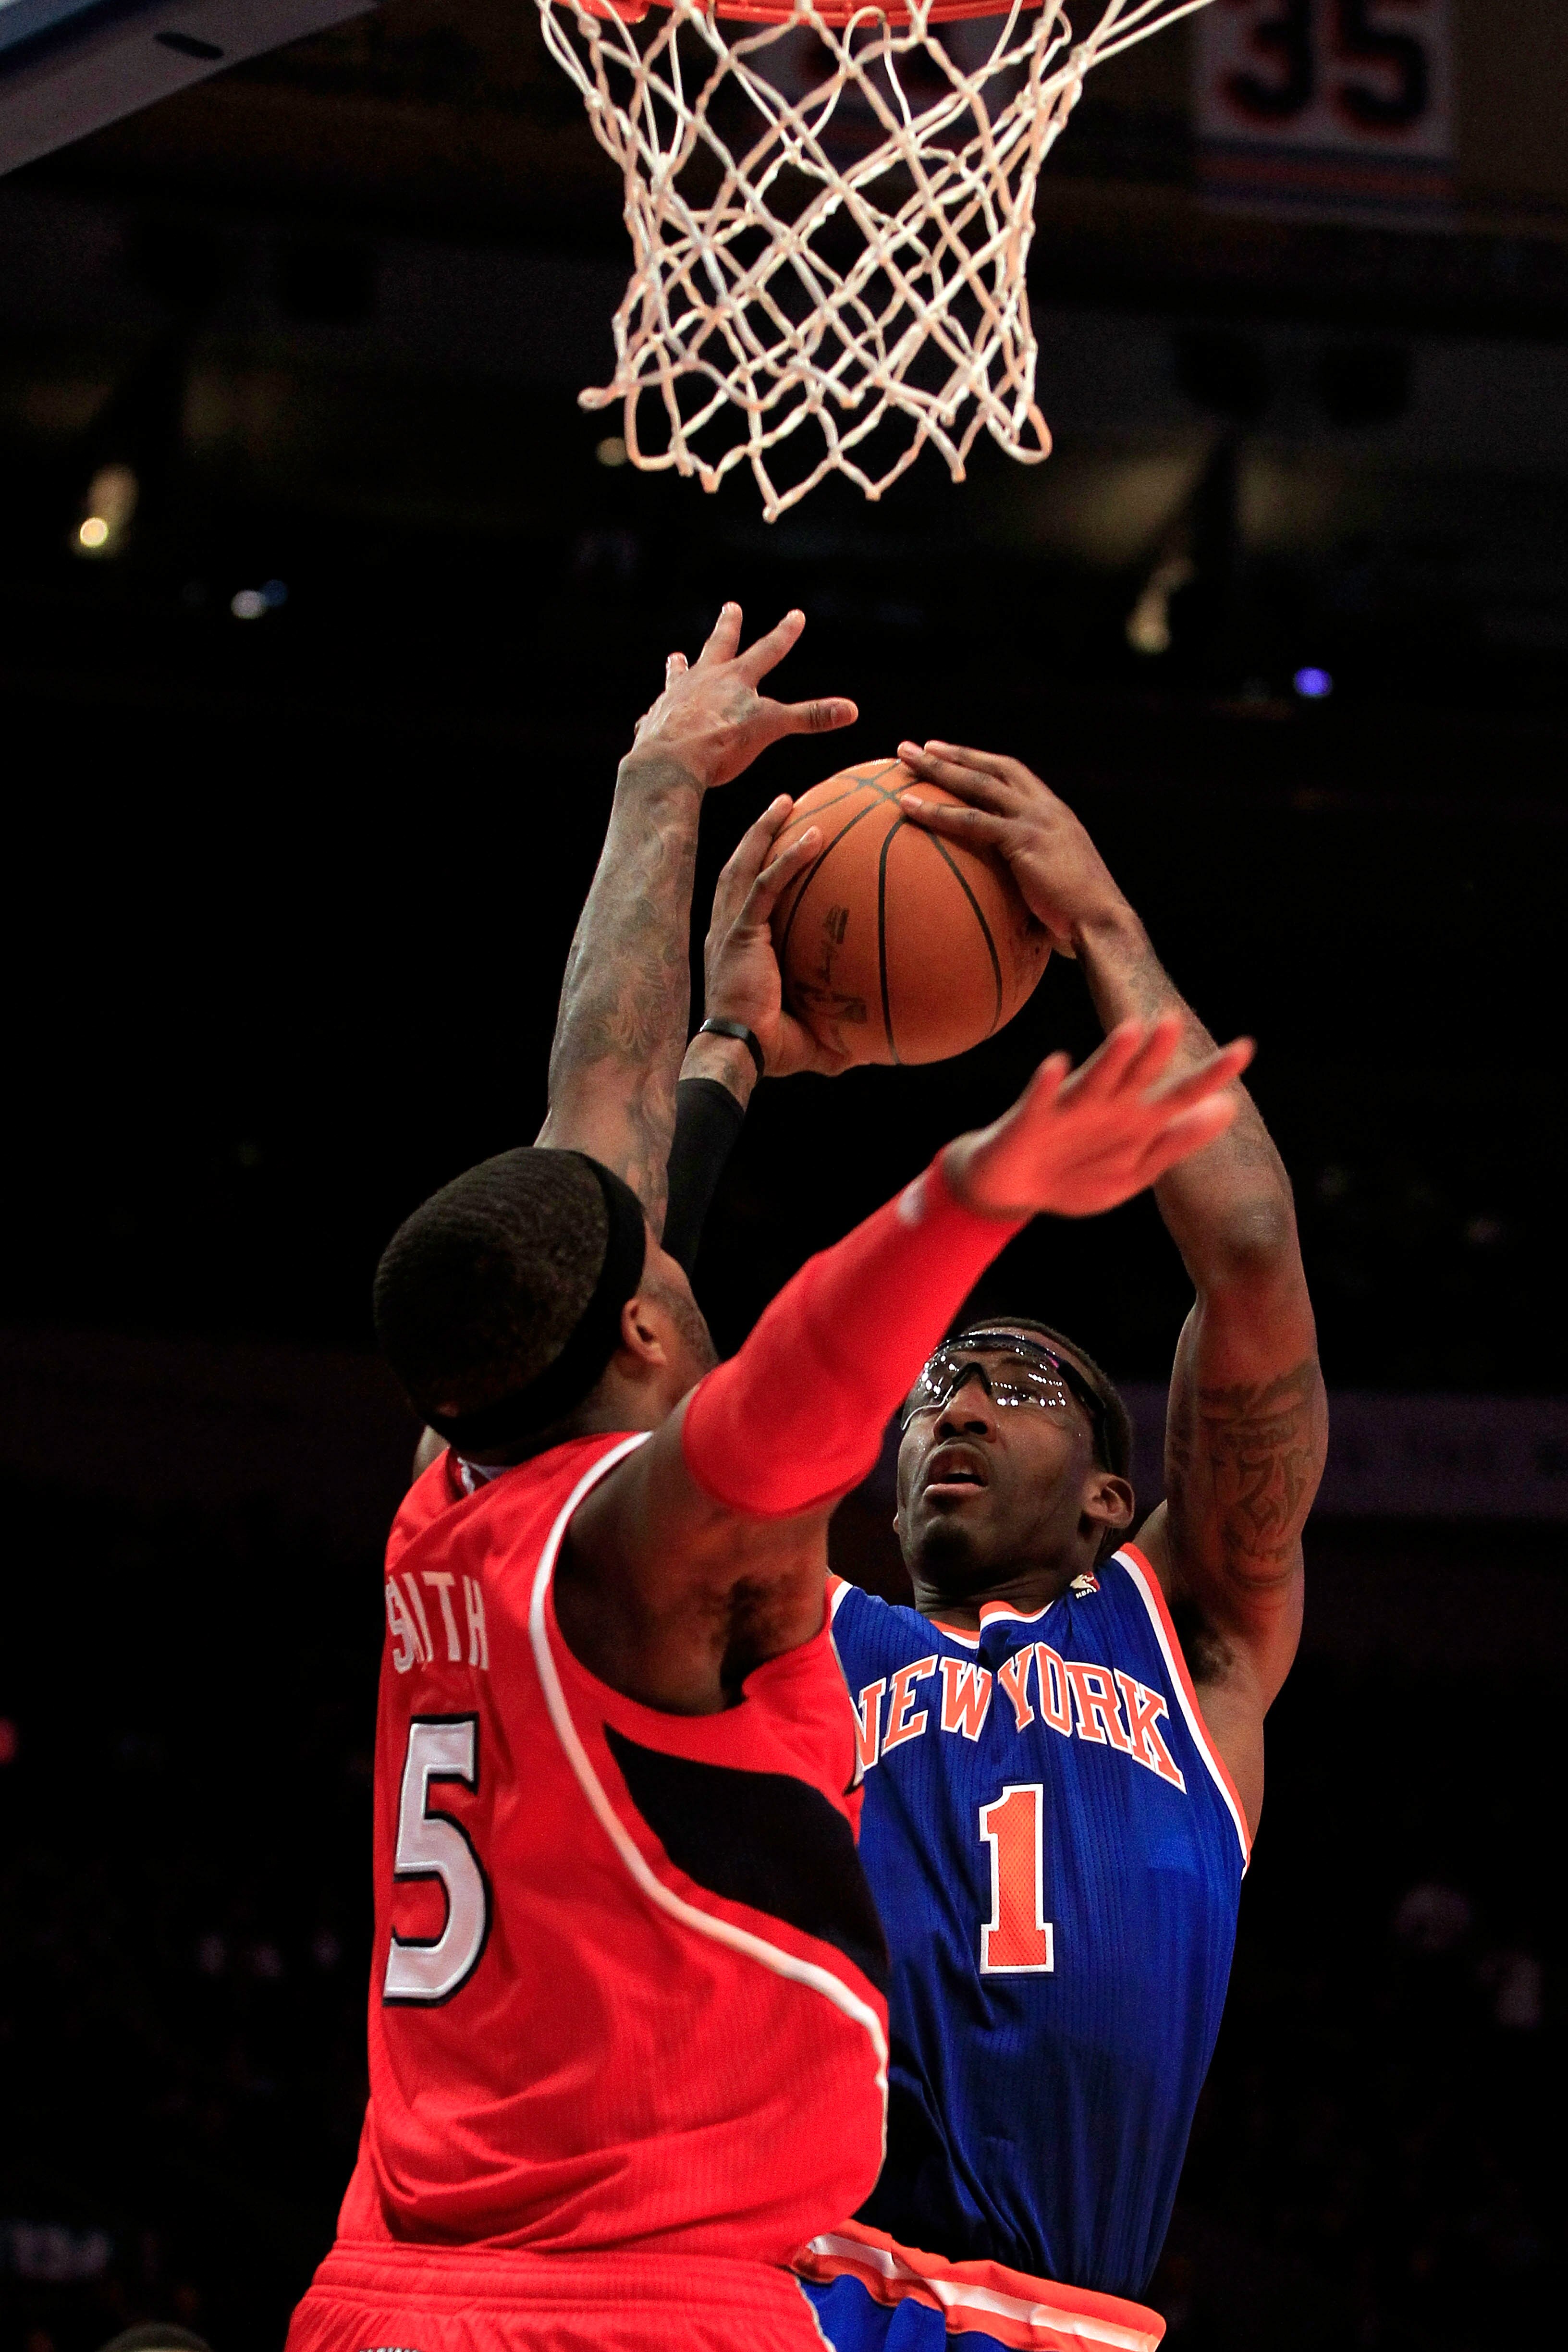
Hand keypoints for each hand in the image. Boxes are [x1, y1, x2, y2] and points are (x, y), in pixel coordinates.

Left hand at [627, 605, 856, 793]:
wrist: (670, 760)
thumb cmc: (721, 742)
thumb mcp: (770, 727)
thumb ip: (809, 717)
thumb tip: (852, 709)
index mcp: (735, 678)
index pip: (768, 651)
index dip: (785, 634)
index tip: (796, 615)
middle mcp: (703, 679)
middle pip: (718, 647)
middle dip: (728, 627)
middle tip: (731, 607)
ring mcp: (676, 697)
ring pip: (680, 675)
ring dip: (680, 666)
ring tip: (675, 656)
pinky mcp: (655, 721)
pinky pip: (657, 713)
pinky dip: (658, 713)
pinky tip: (652, 716)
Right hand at [700, 798, 853, 1078]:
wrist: (740, 1054)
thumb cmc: (770, 1050)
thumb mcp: (811, 1037)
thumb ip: (838, 1035)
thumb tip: (871, 1050)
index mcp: (739, 946)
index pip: (747, 895)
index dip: (759, 866)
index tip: (781, 844)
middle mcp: (728, 929)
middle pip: (739, 866)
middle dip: (757, 834)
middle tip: (782, 805)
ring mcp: (731, 927)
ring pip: (745, 864)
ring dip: (765, 830)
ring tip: (786, 801)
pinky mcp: (741, 932)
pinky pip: (766, 885)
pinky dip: (788, 858)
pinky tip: (814, 836)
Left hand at [894, 741, 1126, 955]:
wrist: (1103, 925)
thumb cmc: (1079, 918)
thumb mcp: (1054, 884)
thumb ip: (1030, 875)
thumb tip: (1004, 895)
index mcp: (1055, 814)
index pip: (1014, 774)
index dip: (981, 761)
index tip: (952, 753)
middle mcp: (1046, 809)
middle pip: (993, 768)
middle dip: (954, 753)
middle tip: (917, 746)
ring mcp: (1036, 820)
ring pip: (979, 784)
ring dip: (939, 768)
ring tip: (905, 757)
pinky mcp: (1024, 840)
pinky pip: (972, 821)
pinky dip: (937, 811)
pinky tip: (907, 806)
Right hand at [943, 1016, 1253, 1220]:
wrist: (1013, 1189)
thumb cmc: (1077, 1175)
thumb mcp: (1135, 1171)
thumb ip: (1178, 1142)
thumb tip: (1227, 1109)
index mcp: (1137, 1120)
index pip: (1181, 1093)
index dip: (1212, 1075)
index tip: (1245, 1049)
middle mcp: (1107, 1105)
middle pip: (1139, 1074)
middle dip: (1157, 1051)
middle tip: (1176, 1022)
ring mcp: (1068, 1109)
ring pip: (1094, 1078)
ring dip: (1111, 1057)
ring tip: (1130, 1032)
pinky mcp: (1030, 1119)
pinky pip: (1040, 1100)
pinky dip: (1048, 1085)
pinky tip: (1057, 1067)